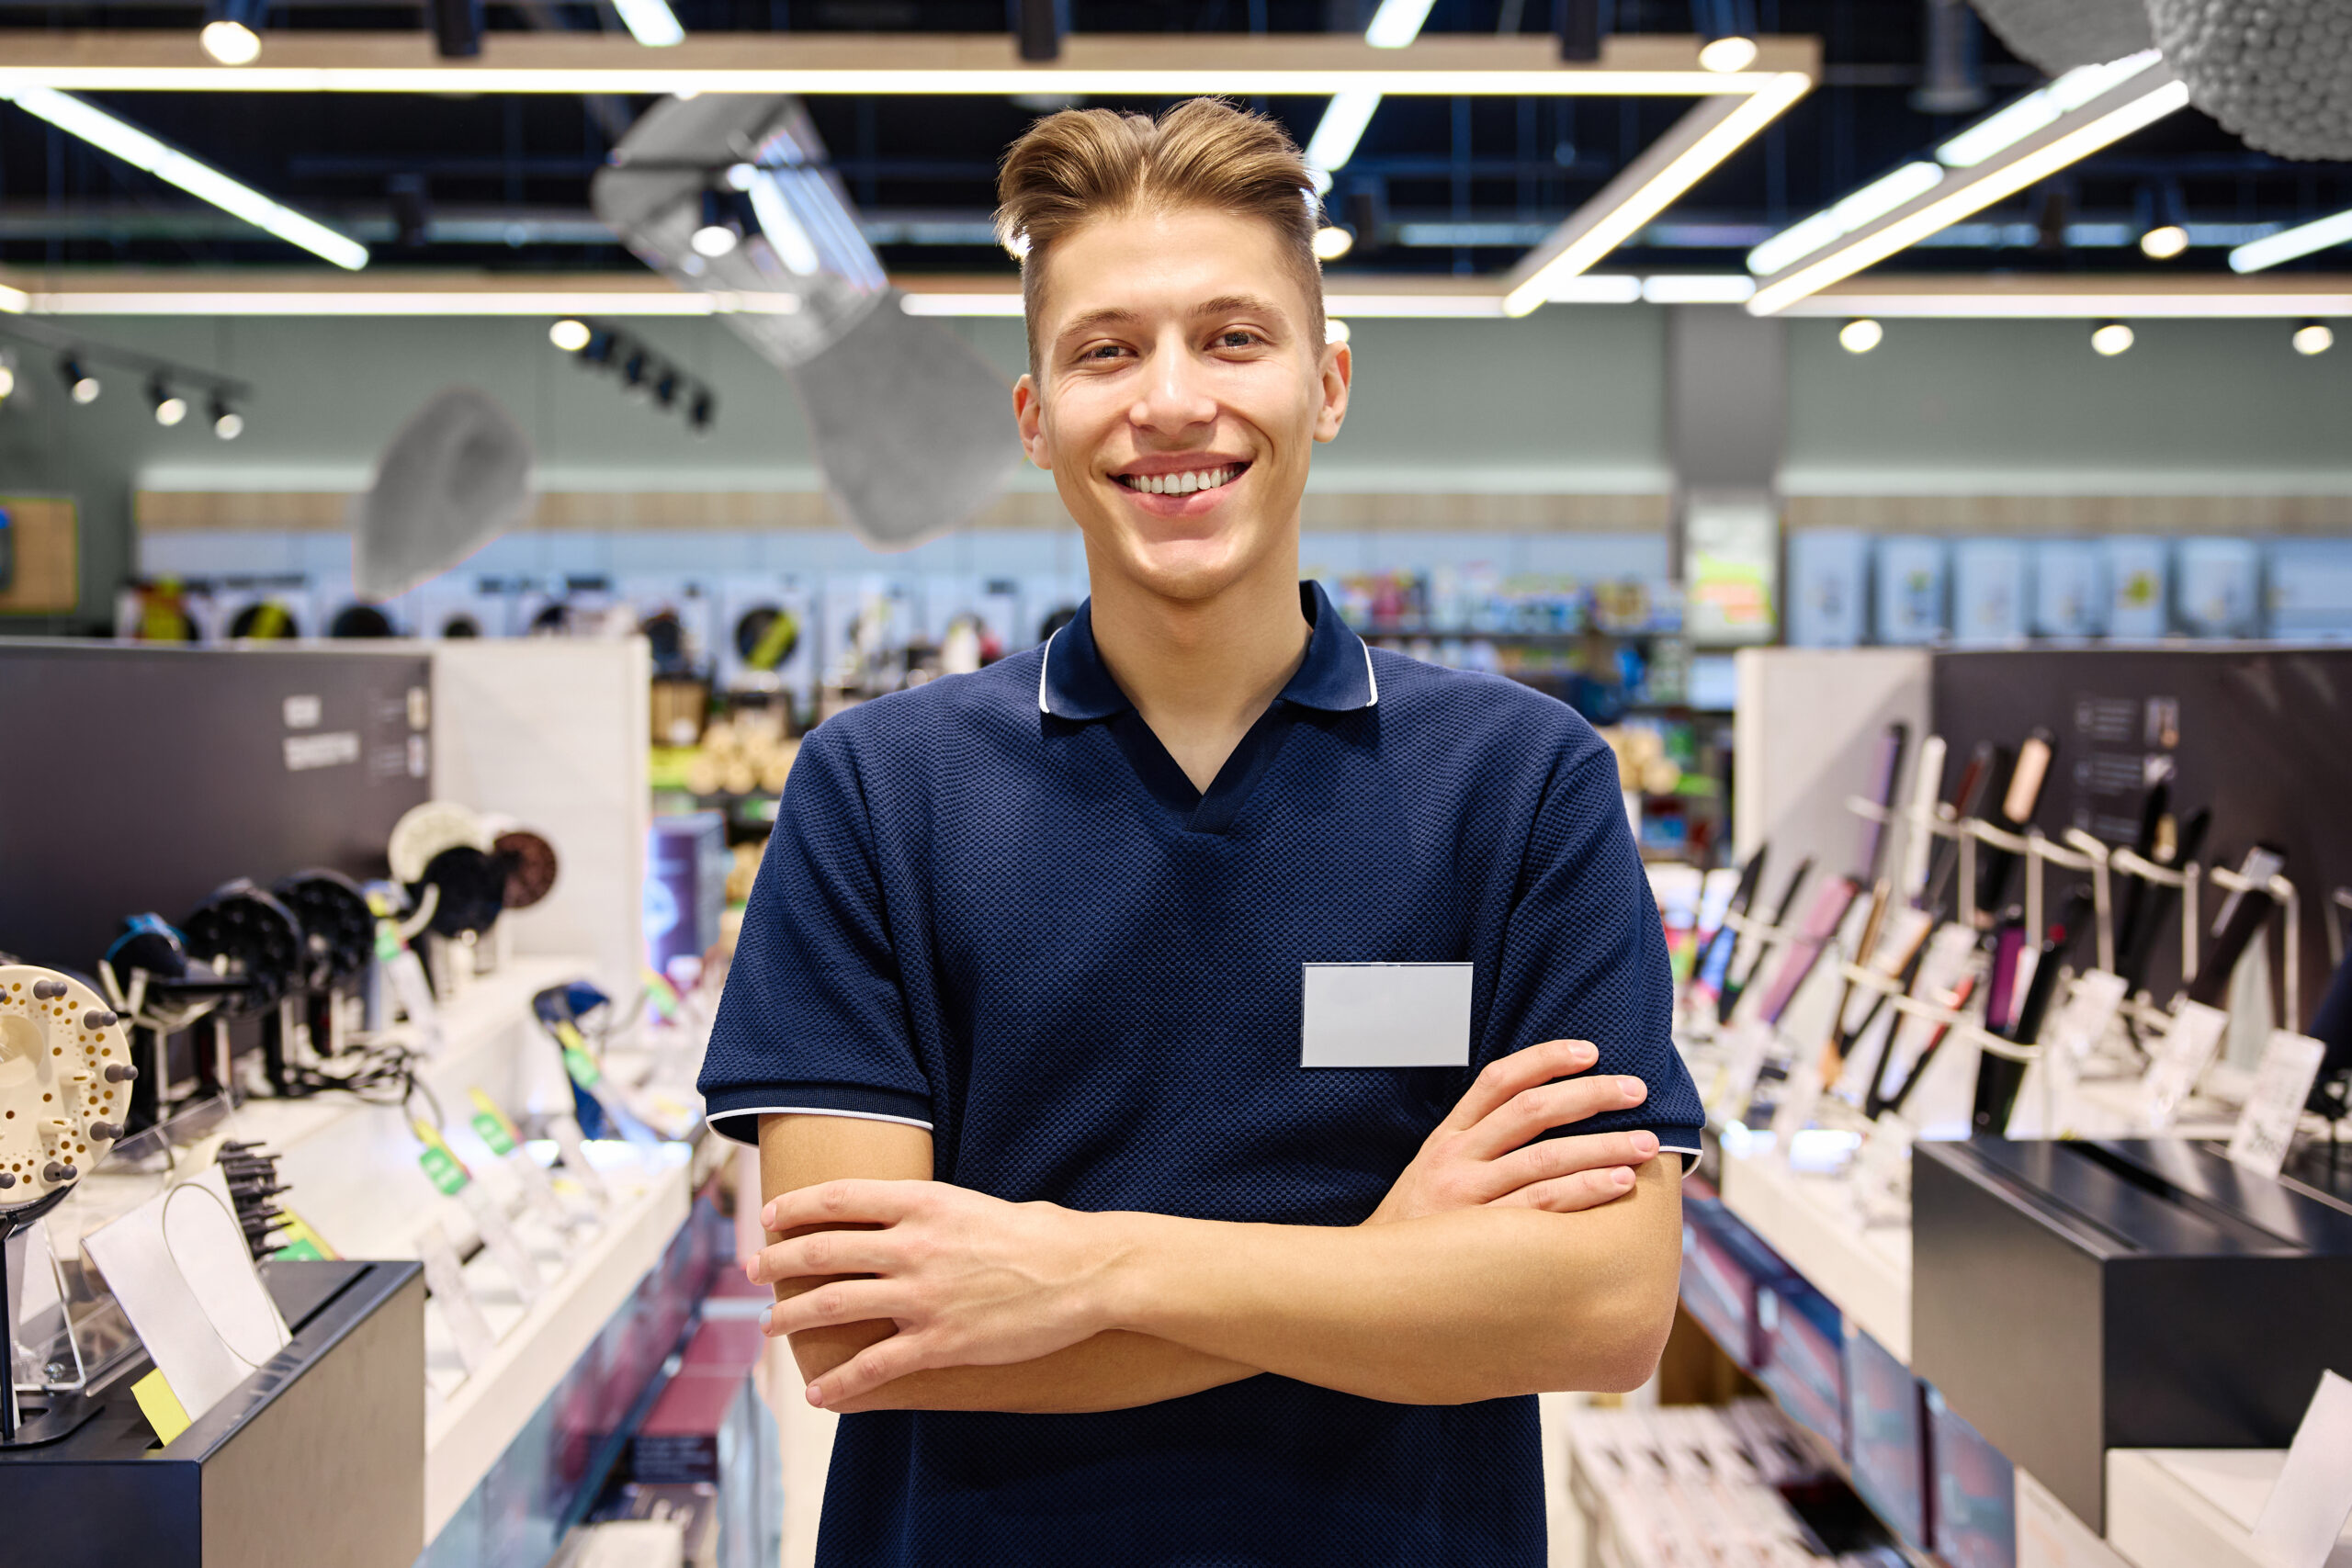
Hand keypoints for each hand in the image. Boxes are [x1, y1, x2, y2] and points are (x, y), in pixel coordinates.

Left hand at [750, 1179, 1117, 1408]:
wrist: (1086, 1272)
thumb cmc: (1042, 1235)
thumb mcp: (978, 1204)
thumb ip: (932, 1210)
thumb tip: (902, 1219)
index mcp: (924, 1201)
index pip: (839, 1197)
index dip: (796, 1207)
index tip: (771, 1217)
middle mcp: (913, 1244)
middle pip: (822, 1250)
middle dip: (777, 1262)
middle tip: (754, 1272)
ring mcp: (923, 1295)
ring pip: (833, 1305)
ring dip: (791, 1317)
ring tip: (771, 1326)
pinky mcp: (939, 1341)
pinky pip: (873, 1366)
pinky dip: (839, 1383)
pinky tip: (820, 1393)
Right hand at [1366, 1039, 1659, 1224]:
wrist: (1371, 1288)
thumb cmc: (1416, 1232)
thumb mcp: (1431, 1175)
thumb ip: (1476, 1146)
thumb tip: (1540, 1119)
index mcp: (1447, 1139)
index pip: (1498, 1080)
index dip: (1546, 1059)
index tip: (1590, 1051)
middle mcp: (1456, 1160)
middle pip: (1531, 1110)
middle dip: (1590, 1094)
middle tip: (1636, 1090)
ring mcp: (1469, 1197)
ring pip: (1546, 1158)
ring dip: (1603, 1146)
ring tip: (1645, 1143)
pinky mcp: (1483, 1237)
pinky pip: (1544, 1206)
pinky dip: (1586, 1190)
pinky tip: (1619, 1183)